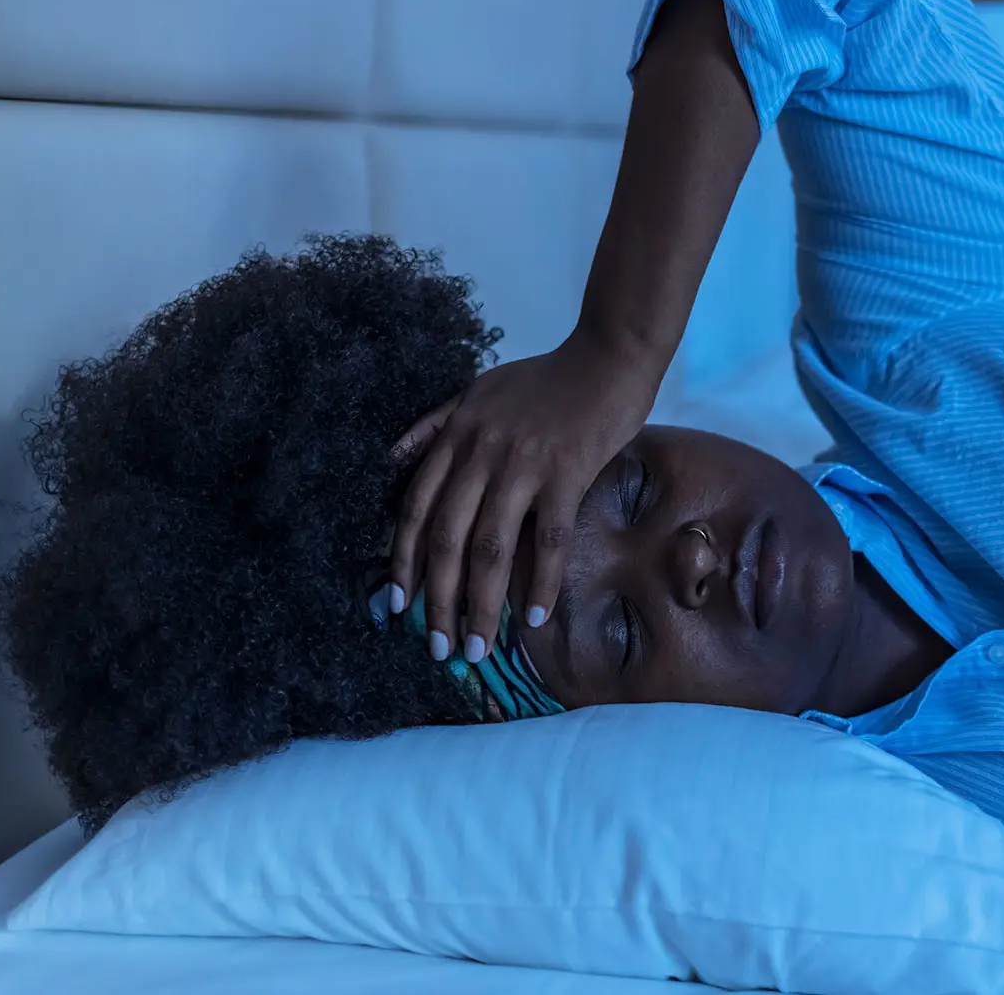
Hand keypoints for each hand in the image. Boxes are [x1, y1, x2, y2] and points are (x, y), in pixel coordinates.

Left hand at [387, 330, 659, 663]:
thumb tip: (394, 457)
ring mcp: (524, 464)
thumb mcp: (478, 390)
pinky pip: (549, 540)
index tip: (398, 605)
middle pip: (446, 539)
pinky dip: (541, 583)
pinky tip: (537, 617)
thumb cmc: (549, 376)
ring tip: (477, 648)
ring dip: (480, 606)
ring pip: (491, 549)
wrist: (609, 354)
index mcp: (457, 436)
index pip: (415, 508)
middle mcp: (481, 453)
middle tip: (438, 649)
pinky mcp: (568, 473)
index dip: (402, 561)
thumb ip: (435, 424)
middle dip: (437, 601)